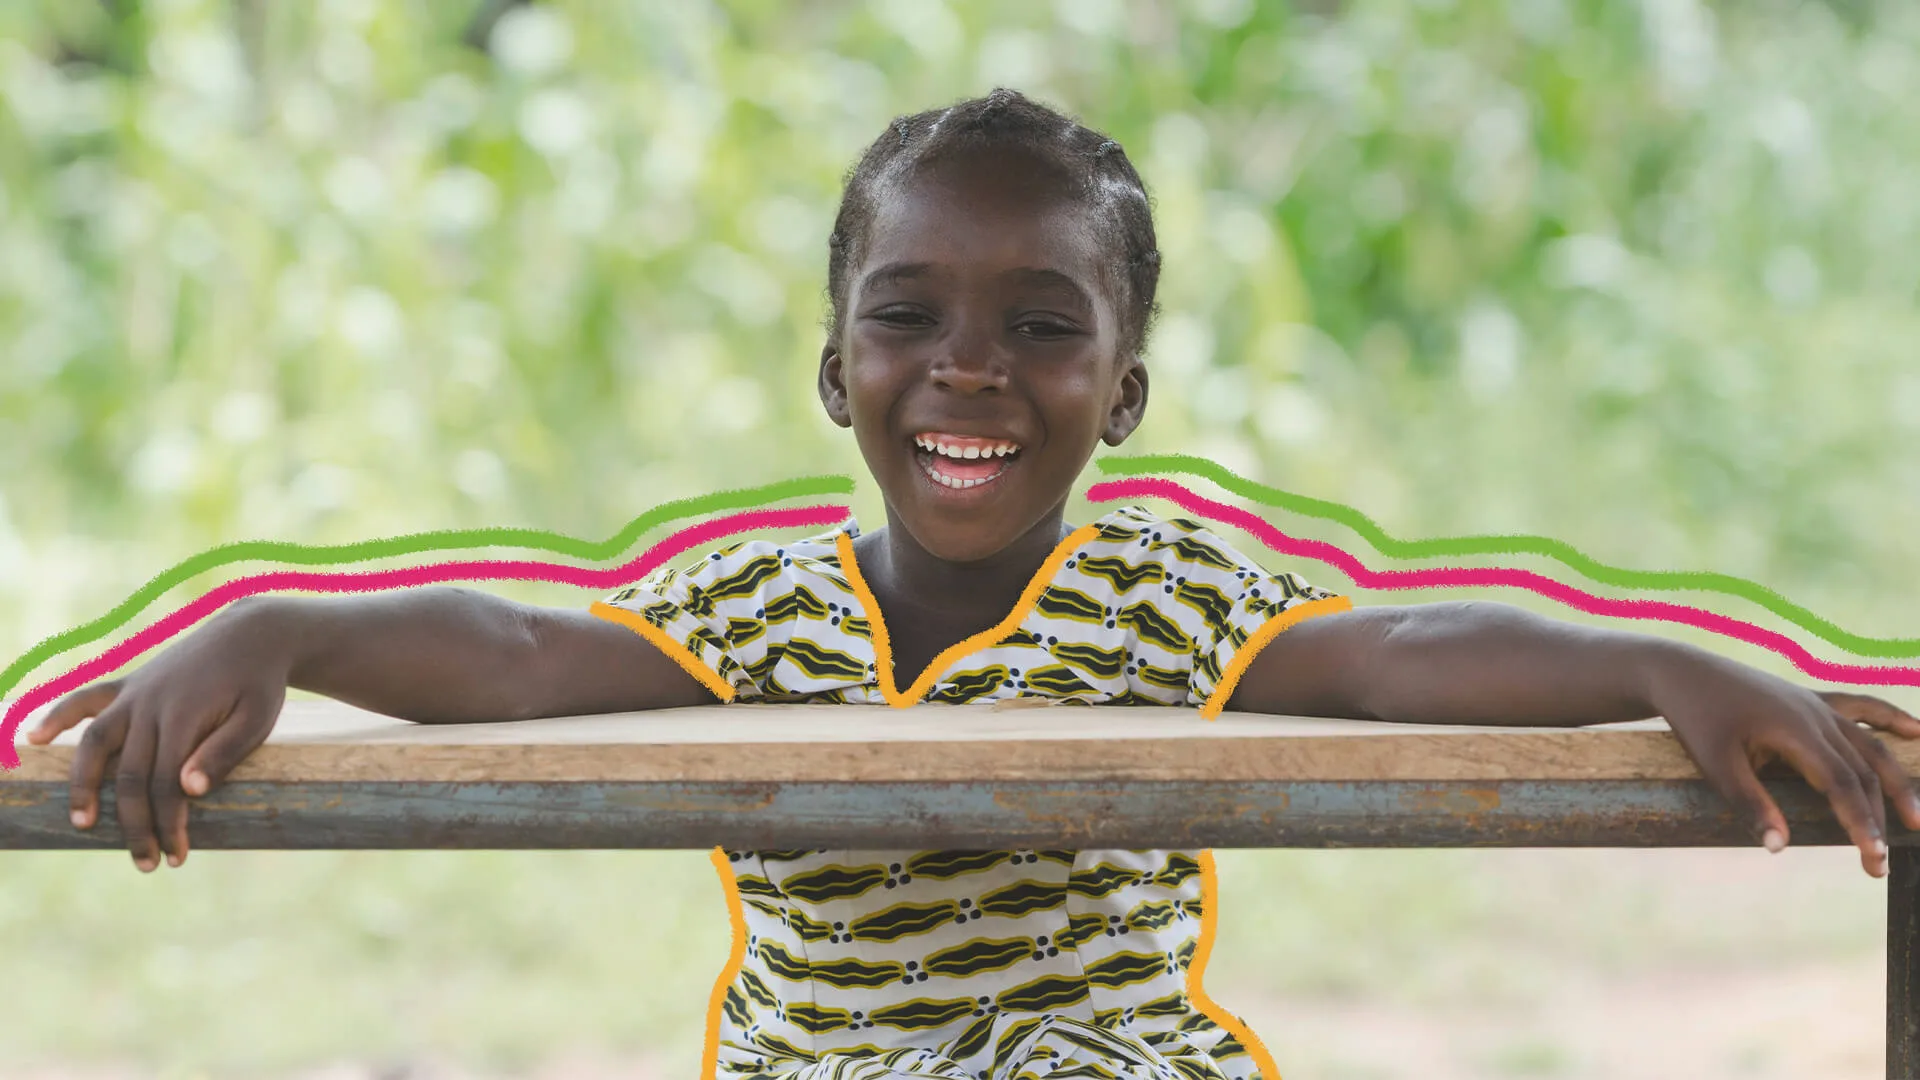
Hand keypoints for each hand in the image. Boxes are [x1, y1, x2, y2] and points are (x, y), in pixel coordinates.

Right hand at [24, 600, 292, 871]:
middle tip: (147, 865)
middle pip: (131, 774)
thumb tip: (188, 791)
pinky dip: (59, 716)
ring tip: (82, 822)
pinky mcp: (129, 684)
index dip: (169, 823)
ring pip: (96, 741)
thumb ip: (224, 752)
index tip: (178, 857)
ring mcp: (135, 693)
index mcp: (184, 715)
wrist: (252, 634)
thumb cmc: (259, 684)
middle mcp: (150, 704)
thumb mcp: (258, 718)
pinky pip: (86, 699)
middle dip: (136, 824)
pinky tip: (36, 738)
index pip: (165, 783)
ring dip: (84, 783)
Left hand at [1652, 650, 1919, 876]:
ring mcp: (1816, 704)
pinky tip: (1918, 731)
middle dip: (1878, 817)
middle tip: (1880, 864)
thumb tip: (1779, 847)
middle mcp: (1817, 715)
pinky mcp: (1810, 698)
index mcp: (1796, 731)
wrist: (1680, 671)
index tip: (1874, 857)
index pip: (1842, 784)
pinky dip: (1892, 719)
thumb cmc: (1695, 718)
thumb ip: (1749, 804)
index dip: (1861, 822)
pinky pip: (1862, 707)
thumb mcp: (1714, 765)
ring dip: (1895, 781)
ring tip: (1916, 819)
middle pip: (1862, 770)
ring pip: (1869, 744)